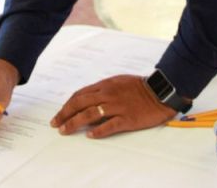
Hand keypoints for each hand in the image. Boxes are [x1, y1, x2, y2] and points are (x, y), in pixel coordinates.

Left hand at [51, 74, 174, 138]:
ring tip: (65, 130)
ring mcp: (117, 107)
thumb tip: (88, 101)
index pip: (80, 94)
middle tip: (56, 124)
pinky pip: (109, 125)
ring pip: (90, 114)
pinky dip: (98, 131)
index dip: (67, 105)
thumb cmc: (139, 87)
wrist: (160, 92)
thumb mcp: (118, 82)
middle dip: (65, 114)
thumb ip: (103, 90)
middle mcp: (108, 95)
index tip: (59, 114)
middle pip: (81, 104)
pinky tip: (89, 136)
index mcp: (105, 85)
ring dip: (75, 123)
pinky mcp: (127, 118)